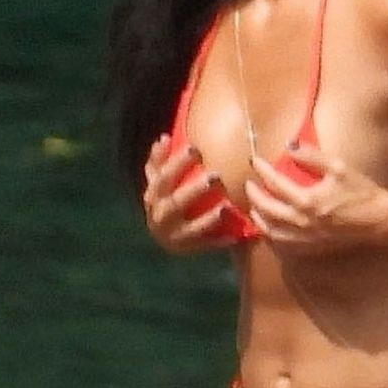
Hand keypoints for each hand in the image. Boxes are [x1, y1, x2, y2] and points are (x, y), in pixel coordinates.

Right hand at [141, 134, 236, 253]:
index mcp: (153, 196)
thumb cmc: (166, 202)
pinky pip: (204, 247)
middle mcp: (159, 217)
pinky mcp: (187, 250)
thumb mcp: (159, 182)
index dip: (177, 163)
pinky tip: (234, 236)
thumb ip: (159, 161)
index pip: (162, 178)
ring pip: (190, 228)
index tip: (195, 148)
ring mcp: (173, 236)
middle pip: (176, 203)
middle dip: (194, 190)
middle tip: (215, 176)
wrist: (164, 237)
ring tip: (225, 208)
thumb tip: (164, 137)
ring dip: (208, 219)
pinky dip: (219, 241)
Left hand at [244, 149, 387, 252]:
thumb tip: (289, 145)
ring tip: (254, 208)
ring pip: (270, 231)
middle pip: (266, 209)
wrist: (379, 221)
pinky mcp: (310, 248)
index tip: (255, 162)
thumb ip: (312, 156)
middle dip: (254, 195)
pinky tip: (270, 229)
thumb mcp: (339, 168)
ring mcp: (304, 238)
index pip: (275, 183)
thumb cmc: (361, 193)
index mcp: (307, 200)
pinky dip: (271, 236)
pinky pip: (282, 246)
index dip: (262, 170)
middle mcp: (300, 222)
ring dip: (259, 218)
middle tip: (249, 184)